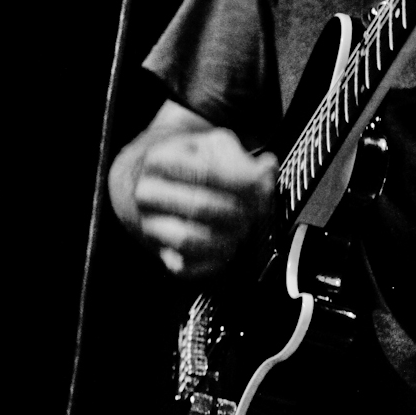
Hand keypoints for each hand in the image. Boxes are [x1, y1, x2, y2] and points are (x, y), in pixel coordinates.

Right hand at [124, 122, 276, 279]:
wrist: (153, 184)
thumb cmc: (190, 164)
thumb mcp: (215, 148)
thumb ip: (243, 159)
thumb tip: (267, 169)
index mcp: (161, 159)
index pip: (206, 173)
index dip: (242, 183)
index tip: (262, 186)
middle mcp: (148, 193)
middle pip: (200, 207)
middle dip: (237, 212)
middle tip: (255, 210)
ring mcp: (149, 225)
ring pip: (190, 240)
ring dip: (226, 238)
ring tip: (241, 228)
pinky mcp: (160, 253)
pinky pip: (188, 267)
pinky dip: (214, 261)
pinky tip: (226, 246)